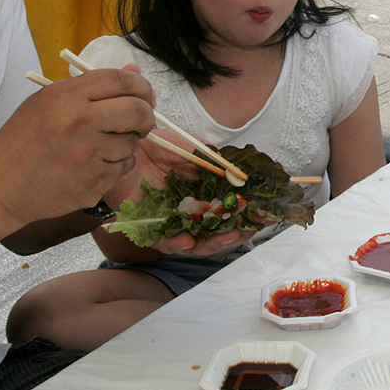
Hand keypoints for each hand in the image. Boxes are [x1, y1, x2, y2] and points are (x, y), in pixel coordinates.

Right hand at [0, 68, 155, 227]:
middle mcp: (78, 122)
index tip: (145, 95)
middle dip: (146, 115)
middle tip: (140, 121)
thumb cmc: (22, 141)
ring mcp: (86, 155)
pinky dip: (115, 166)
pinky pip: (122, 168)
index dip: (142, 85)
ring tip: (100, 147)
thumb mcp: (48, 102)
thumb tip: (134, 71)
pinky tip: (91, 166)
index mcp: (65, 96)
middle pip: (137, 110)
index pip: (121, 80)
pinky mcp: (92, 183)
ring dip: (126, 144)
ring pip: (132, 143)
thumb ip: (91, 87)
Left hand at [114, 136, 257, 255]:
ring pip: (197, 242)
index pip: (230, 209)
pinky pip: (166, 243)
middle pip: (218, 231)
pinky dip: (177, 243)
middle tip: (250, 230)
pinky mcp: (151, 230)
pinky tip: (187, 239)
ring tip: (226, 236)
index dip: (247, 214)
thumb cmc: (155, 148)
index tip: (265, 215)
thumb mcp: (187, 146)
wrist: (124, 150)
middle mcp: (191, 211)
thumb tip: (234, 167)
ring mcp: (173, 222)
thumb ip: (209, 156)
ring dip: (213, 242)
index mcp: (203, 193)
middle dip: (236, 233)